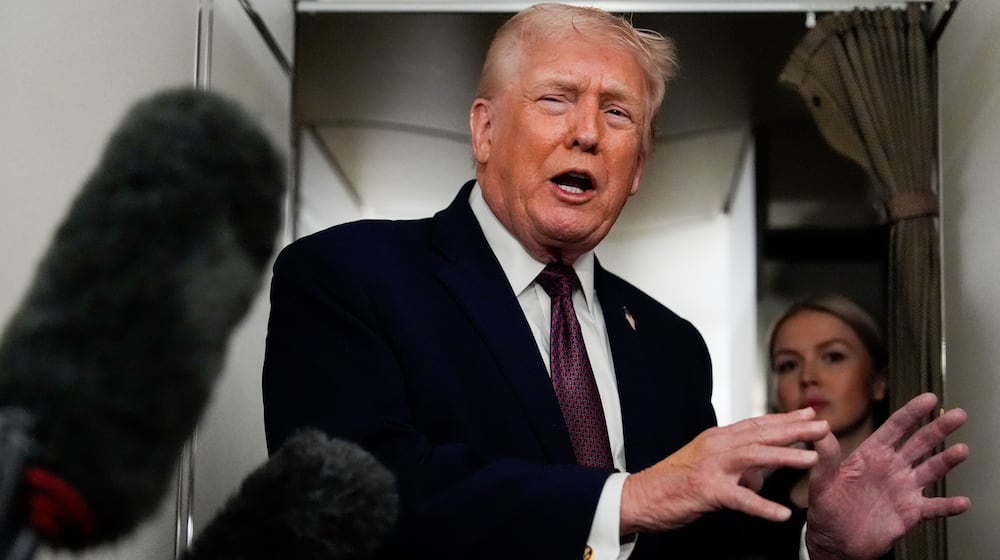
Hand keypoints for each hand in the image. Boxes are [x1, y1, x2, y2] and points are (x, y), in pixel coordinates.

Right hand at [620, 407, 829, 533]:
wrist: (639, 496)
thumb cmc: (671, 483)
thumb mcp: (706, 468)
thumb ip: (735, 471)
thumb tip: (757, 482)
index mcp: (716, 439)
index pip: (756, 425)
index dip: (784, 419)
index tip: (808, 414)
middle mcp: (715, 447)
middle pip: (761, 434)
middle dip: (794, 430)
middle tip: (822, 426)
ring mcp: (710, 467)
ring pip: (754, 457)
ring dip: (785, 457)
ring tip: (811, 459)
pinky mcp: (706, 490)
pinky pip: (739, 499)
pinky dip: (762, 506)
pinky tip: (781, 513)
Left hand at [805, 392, 970, 559]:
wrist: (835, 542)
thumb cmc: (826, 509)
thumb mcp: (822, 481)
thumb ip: (826, 456)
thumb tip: (820, 428)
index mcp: (871, 455)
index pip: (895, 428)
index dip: (912, 412)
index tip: (928, 398)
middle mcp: (892, 468)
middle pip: (920, 443)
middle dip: (939, 428)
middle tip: (957, 414)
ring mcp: (903, 489)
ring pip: (931, 470)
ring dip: (947, 460)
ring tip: (962, 450)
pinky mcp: (910, 512)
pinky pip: (934, 507)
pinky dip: (948, 505)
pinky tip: (962, 502)